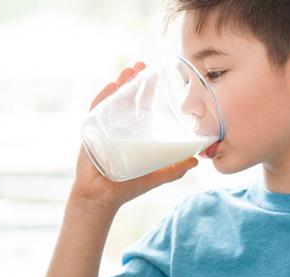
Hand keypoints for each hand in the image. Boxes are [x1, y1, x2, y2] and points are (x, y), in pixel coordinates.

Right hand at [70, 62, 197, 211]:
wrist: (103, 199)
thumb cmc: (128, 186)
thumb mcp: (157, 175)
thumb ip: (176, 168)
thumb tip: (197, 161)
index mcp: (133, 132)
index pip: (141, 105)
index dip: (147, 89)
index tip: (154, 73)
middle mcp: (118, 126)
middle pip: (126, 98)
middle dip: (133, 80)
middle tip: (142, 65)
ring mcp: (104, 128)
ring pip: (112, 100)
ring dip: (120, 84)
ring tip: (129, 70)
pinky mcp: (91, 133)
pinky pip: (97, 111)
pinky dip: (104, 98)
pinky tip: (112, 86)